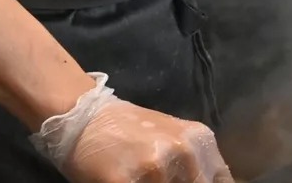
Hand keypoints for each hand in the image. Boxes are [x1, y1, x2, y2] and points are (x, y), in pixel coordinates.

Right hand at [64, 98, 233, 182]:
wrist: (84, 115)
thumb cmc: (130, 129)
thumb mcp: (174, 138)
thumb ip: (196, 164)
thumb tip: (207, 182)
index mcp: (201, 141)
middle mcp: (184, 152)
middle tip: (159, 181)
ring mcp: (156, 168)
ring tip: (142, 179)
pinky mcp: (126, 181)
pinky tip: (129, 182)